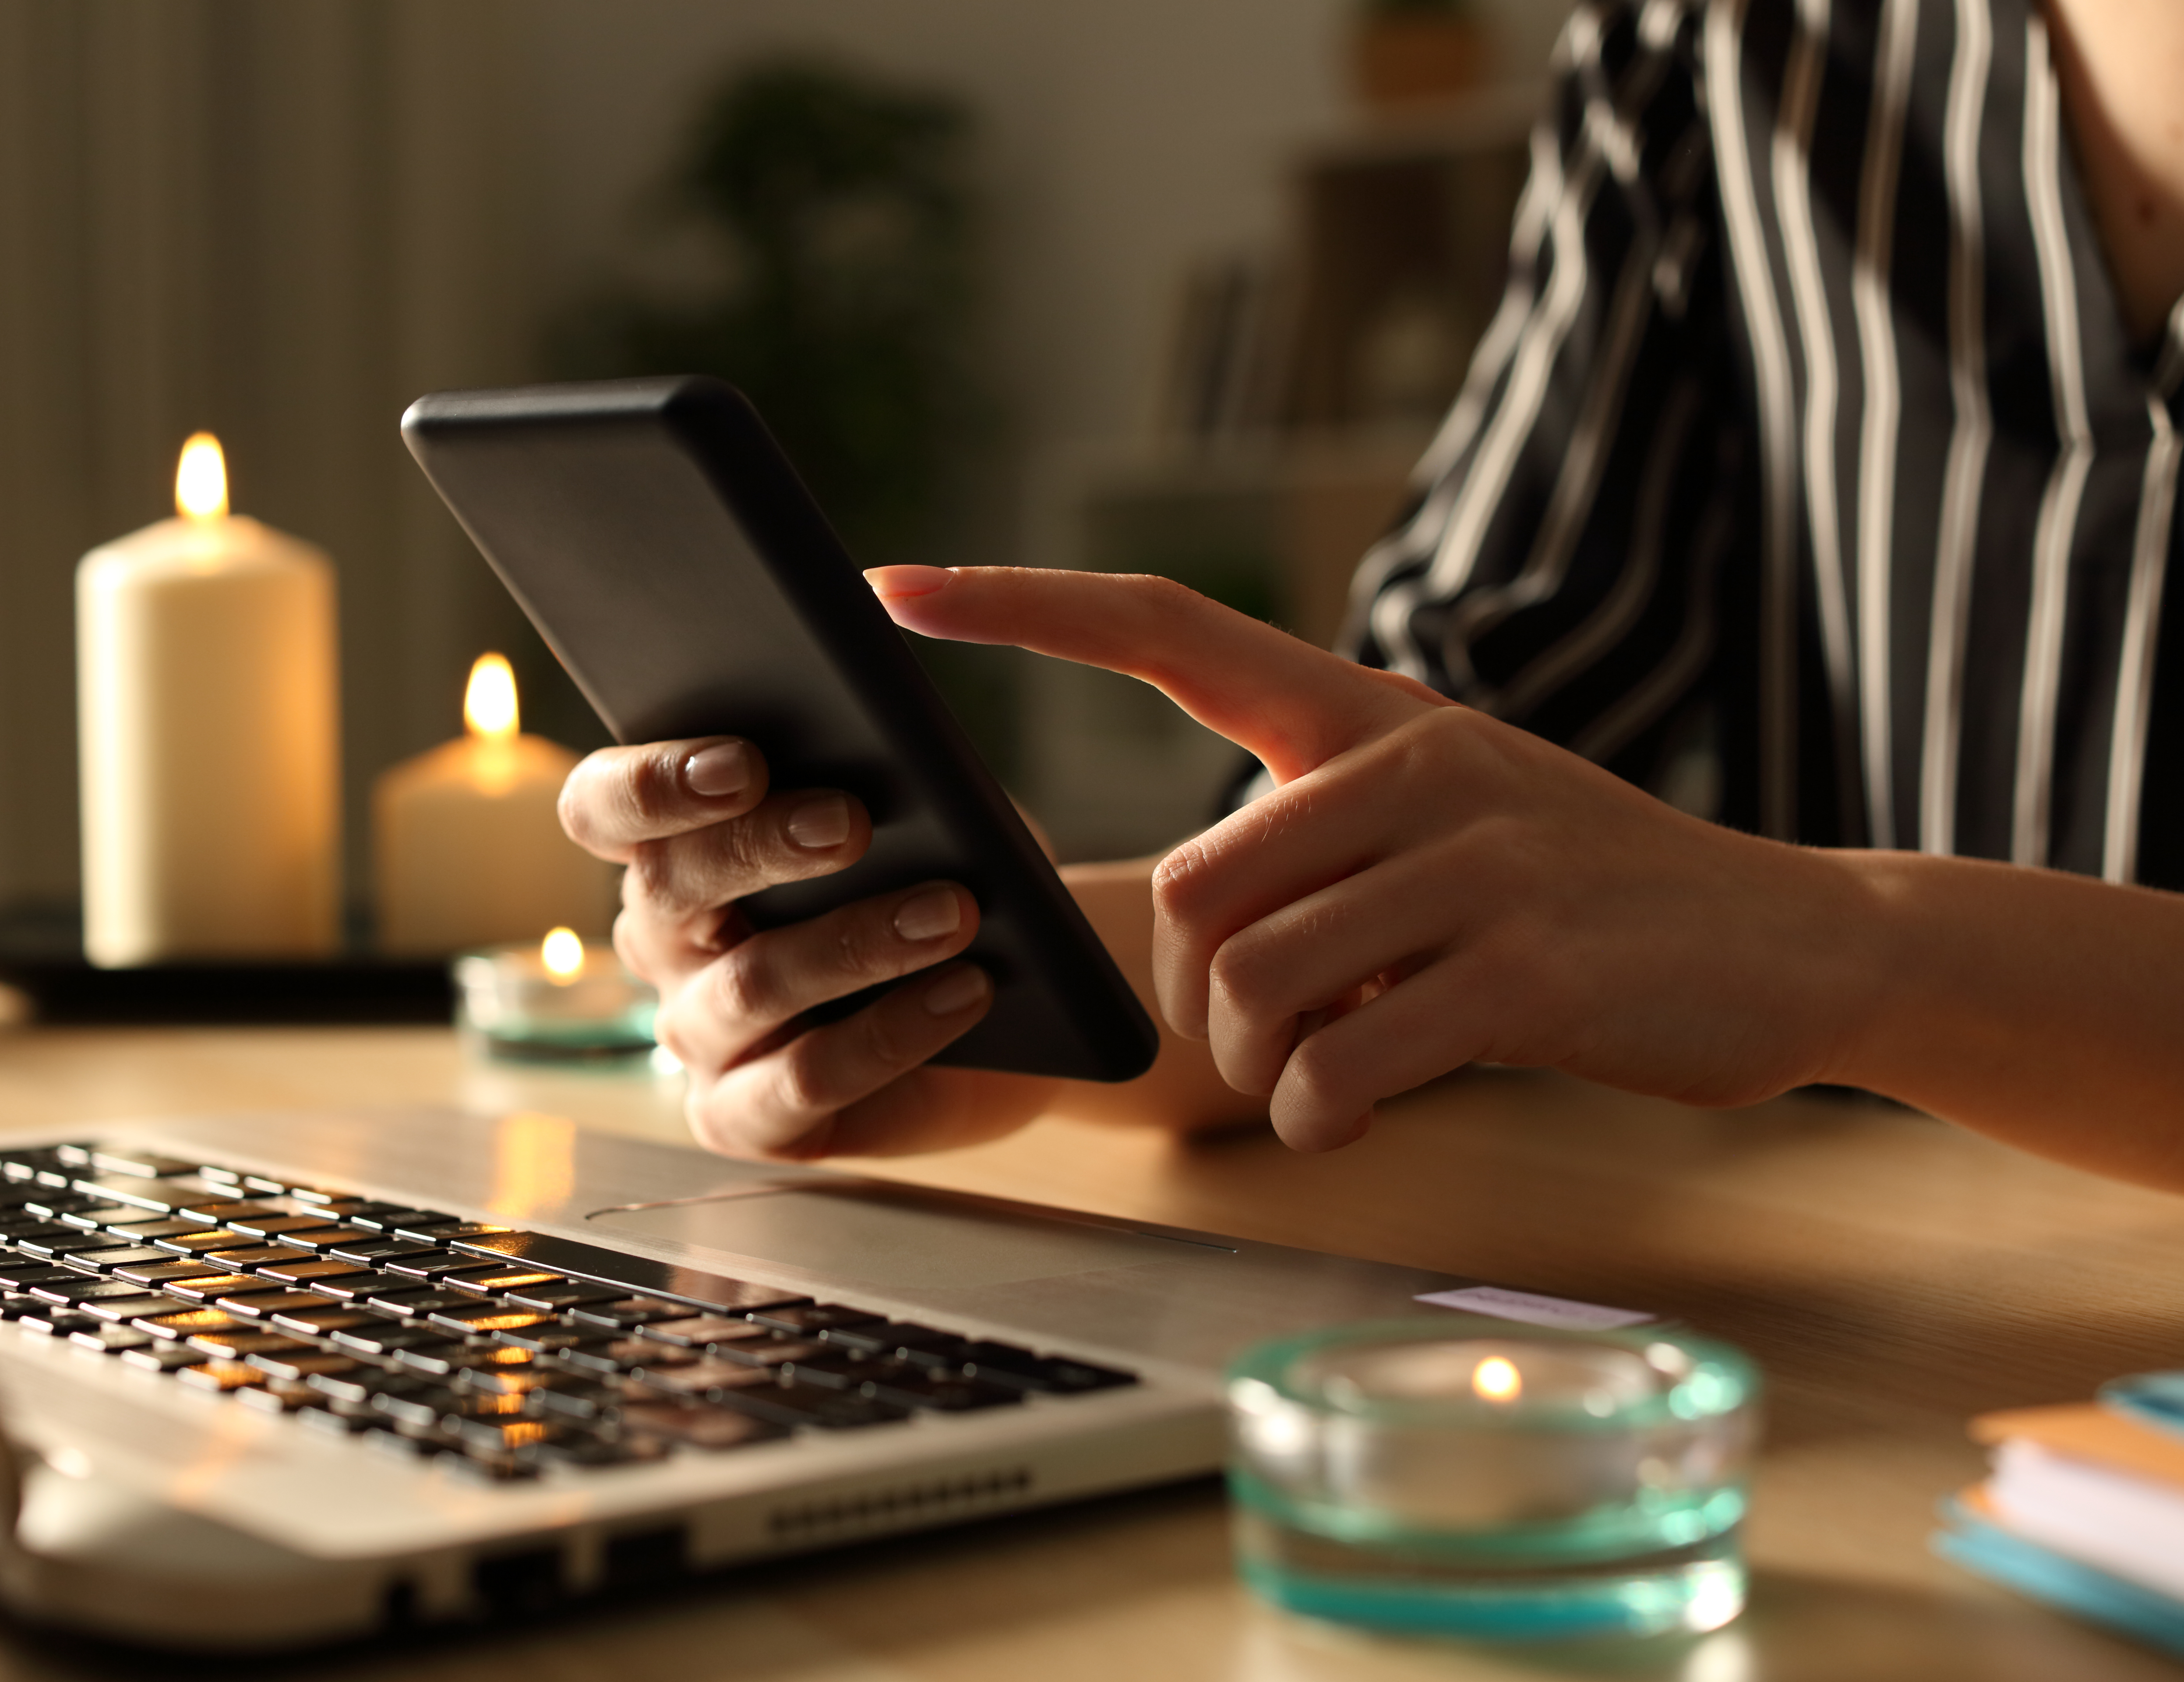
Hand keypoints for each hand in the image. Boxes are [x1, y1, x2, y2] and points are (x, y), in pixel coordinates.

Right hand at [556, 736, 1060, 1158]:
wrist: (1004, 1001)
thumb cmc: (935, 876)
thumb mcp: (913, 811)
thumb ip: (872, 774)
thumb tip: (883, 748)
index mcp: (671, 849)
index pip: (603, 806)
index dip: (653, 783)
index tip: (743, 761)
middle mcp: (664, 945)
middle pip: (669, 886)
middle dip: (760, 846)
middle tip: (851, 821)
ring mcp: (697, 1040)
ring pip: (750, 985)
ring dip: (856, 942)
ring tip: (952, 912)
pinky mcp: (748, 1120)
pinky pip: (803, 1081)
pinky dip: (890, 1033)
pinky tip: (964, 991)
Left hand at [868, 565, 1875, 1150]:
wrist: (1788, 945)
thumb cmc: (1581, 904)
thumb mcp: (1445, 832)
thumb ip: (1319, 846)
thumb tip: (1195, 929)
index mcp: (1369, 715)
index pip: (1164, 628)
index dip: (1020, 604)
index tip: (893, 584)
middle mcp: (1412, 764)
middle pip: (1197, 885)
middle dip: (1195, 999)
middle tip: (1255, 1047)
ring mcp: (1476, 861)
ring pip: (1260, 978)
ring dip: (1258, 1065)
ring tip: (1316, 1083)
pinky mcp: (1524, 966)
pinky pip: (1345, 1058)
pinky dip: (1318, 1112)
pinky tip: (1348, 1117)